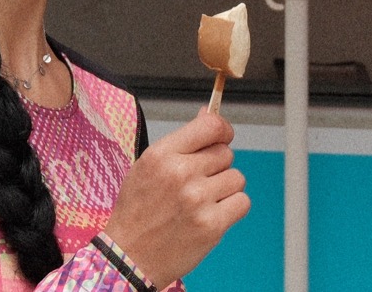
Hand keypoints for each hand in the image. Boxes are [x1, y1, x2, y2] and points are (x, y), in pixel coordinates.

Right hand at [98, 111, 249, 285]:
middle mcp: (180, 173)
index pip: (211, 126)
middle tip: (198, 182)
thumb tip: (209, 114)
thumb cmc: (137, 211)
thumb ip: (181, 142)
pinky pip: (242, 202)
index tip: (223, 136)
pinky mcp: (212, 225)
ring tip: (202, 201)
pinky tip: (212, 213)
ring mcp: (197, 199)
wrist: (129, 256)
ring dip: (225, 188)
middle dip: (216, 165)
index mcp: (162, 154)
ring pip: (236, 177)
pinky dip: (232, 208)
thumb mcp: (148, 166)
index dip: (223, 129)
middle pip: (225, 153)